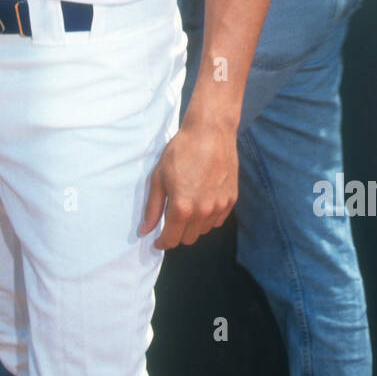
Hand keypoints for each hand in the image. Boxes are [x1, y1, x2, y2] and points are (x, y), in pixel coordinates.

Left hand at [140, 121, 237, 250]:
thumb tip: (145, 231)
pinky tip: (201, 202)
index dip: (162, 243)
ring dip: (193, 226)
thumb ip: (152, 207)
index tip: (158, 240)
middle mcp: (203, 211)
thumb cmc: (181, 151)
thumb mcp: (158, 177)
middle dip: (177, 234)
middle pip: (188, 239)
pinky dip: (208, 218)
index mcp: (182, 207)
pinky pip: (217, 220)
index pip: (172, 239)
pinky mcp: (232, 200)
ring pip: (203, 231)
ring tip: (187, 206)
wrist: (210, 132)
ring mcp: (220, 206)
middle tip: (171, 219)